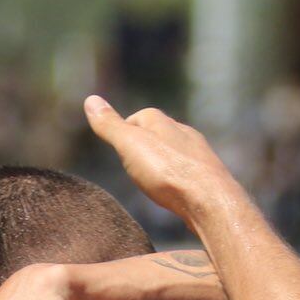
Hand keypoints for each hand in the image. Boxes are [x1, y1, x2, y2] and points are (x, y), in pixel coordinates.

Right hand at [83, 96, 237, 218]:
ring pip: (174, 152)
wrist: (209, 200)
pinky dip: (177, 177)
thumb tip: (90, 100)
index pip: (136, 119)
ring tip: (152, 179)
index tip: (117, 146)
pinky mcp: (208, 174)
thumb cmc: (167, 172)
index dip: (124, 131)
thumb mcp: (130, 146)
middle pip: (157, 134)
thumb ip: (110, 126)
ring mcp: (197, 152)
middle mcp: (181, 130)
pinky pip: (187, 171)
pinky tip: (174, 191)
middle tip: (131, 165)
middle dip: (144, 146)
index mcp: (160, 121)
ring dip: (162, 162)